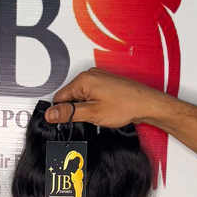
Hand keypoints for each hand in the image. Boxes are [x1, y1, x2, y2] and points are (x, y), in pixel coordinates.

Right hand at [43, 68, 172, 127]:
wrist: (147, 103)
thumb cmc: (125, 105)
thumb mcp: (92, 113)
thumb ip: (68, 113)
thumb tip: (50, 114)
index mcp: (83, 80)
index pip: (59, 97)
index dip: (62, 112)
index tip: (67, 122)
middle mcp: (90, 75)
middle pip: (69, 96)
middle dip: (75, 109)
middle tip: (89, 118)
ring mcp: (98, 77)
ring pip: (81, 96)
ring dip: (86, 107)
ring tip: (100, 113)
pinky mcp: (105, 82)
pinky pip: (91, 93)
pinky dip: (94, 103)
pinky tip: (105, 109)